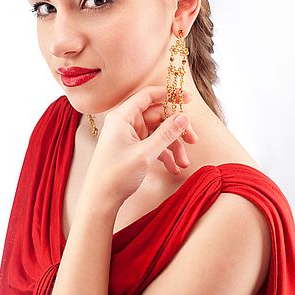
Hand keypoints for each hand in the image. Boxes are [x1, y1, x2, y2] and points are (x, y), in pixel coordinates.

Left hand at [81, 85, 198, 205]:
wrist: (101, 200)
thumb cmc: (116, 175)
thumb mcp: (145, 153)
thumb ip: (166, 133)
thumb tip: (184, 117)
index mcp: (123, 117)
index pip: (148, 96)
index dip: (169, 94)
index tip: (188, 99)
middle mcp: (125, 123)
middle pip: (158, 116)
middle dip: (177, 129)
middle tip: (193, 140)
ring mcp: (129, 137)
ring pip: (158, 133)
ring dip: (174, 146)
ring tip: (184, 163)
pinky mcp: (132, 149)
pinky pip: (153, 145)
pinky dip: (165, 155)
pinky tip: (174, 169)